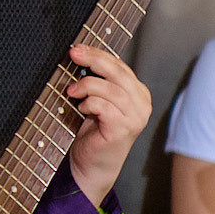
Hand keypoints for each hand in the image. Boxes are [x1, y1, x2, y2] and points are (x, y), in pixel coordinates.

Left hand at [64, 44, 152, 205]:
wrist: (92, 164)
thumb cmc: (94, 133)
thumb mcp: (99, 100)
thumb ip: (100, 81)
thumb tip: (82, 54)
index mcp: (139, 95)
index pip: (121, 67)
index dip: (98, 54)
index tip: (78, 48)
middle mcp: (142, 105)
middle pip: (118, 73)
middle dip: (93, 60)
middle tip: (73, 54)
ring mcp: (135, 118)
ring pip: (110, 89)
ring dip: (86, 85)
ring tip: (72, 92)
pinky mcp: (122, 129)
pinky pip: (103, 105)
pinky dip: (88, 103)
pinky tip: (81, 108)